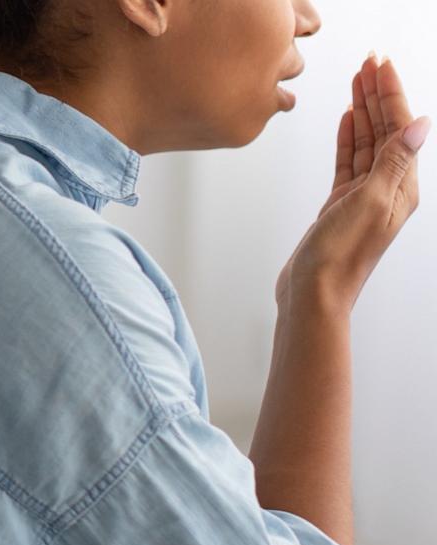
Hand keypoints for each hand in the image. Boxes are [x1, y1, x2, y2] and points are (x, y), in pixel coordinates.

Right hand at [278, 56, 426, 316]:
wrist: (314, 294)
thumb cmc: (340, 256)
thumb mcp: (370, 202)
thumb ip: (392, 162)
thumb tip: (419, 124)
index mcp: (402, 187)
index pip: (399, 128)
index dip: (390, 93)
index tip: (380, 65)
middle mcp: (388, 189)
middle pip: (385, 131)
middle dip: (378, 95)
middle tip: (368, 62)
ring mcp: (364, 197)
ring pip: (366, 143)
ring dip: (363, 111)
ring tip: (357, 81)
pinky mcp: (341, 206)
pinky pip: (349, 162)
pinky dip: (348, 138)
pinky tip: (345, 120)